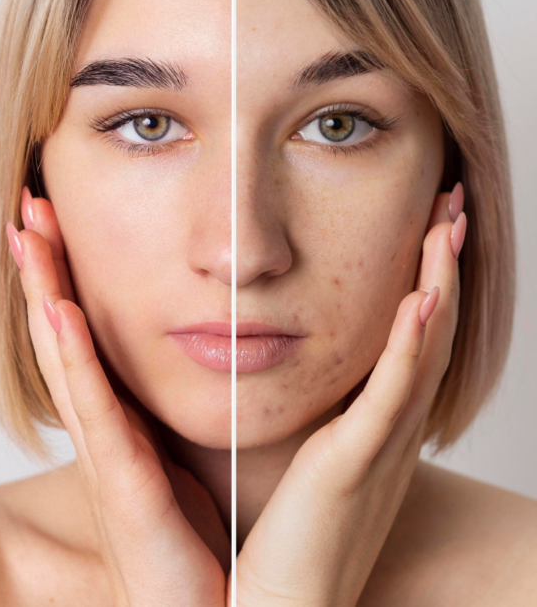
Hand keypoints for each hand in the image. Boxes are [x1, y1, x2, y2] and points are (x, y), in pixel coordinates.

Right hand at [7, 187, 228, 606]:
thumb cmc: (212, 535)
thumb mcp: (197, 453)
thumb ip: (193, 404)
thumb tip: (222, 347)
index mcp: (128, 420)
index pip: (89, 334)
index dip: (68, 277)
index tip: (59, 220)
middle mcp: (108, 432)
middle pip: (65, 334)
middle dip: (45, 269)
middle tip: (29, 208)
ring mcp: (109, 458)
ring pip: (66, 360)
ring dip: (44, 294)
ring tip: (28, 235)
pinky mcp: (124, 488)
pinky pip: (95, 412)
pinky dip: (71, 359)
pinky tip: (56, 310)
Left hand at [235, 184, 466, 605]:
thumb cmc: (287, 532)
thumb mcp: (311, 456)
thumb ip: (317, 411)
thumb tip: (290, 361)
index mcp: (379, 423)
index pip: (413, 337)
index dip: (428, 279)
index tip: (428, 226)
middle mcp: (392, 428)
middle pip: (430, 331)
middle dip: (443, 266)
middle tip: (451, 207)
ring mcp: (380, 445)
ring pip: (421, 351)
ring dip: (438, 287)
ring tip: (447, 227)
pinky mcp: (355, 465)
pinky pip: (391, 397)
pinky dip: (410, 348)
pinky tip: (421, 302)